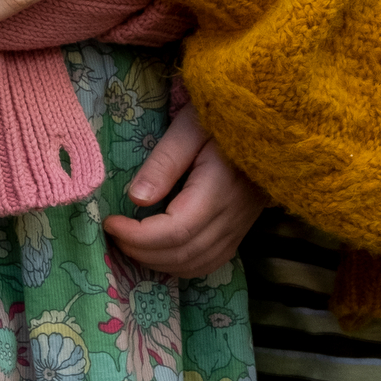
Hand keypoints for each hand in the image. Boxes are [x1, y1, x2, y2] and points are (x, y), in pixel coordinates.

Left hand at [105, 105, 269, 278]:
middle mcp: (232, 215)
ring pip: (195, 265)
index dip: (137, 236)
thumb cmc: (224, 115)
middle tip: (114, 233)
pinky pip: (209, 262)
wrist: (268, 122)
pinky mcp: (240, 229)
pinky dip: (179, 264)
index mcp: (220, 188)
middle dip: (140, 251)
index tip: (111, 222)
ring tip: (130, 242)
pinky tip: (159, 250)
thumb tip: (136, 199)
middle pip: (182, 254)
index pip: (175, 231)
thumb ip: (165, 161)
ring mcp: (239, 226)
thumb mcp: (191, 126)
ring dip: (157, 262)